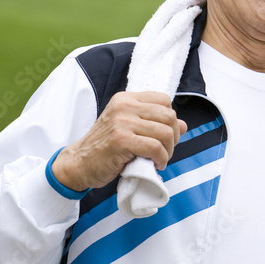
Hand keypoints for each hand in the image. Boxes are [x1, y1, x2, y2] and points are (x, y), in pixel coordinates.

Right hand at [52, 92, 186, 191]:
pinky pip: (155, 148)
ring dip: (168, 151)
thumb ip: (155, 124)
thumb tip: (184, 125)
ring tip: (159, 160)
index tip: (164, 136)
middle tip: (165, 151)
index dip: (171, 120)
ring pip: (165, 132)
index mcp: (126, 99)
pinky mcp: (121, 140)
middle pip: (169, 116)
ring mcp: (122, 122)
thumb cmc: (106, 147)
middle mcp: (124, 106)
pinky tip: (155, 165)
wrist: (80, 163)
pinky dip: (161, 159)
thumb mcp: (130, 129)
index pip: (164, 100)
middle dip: (173, 137)